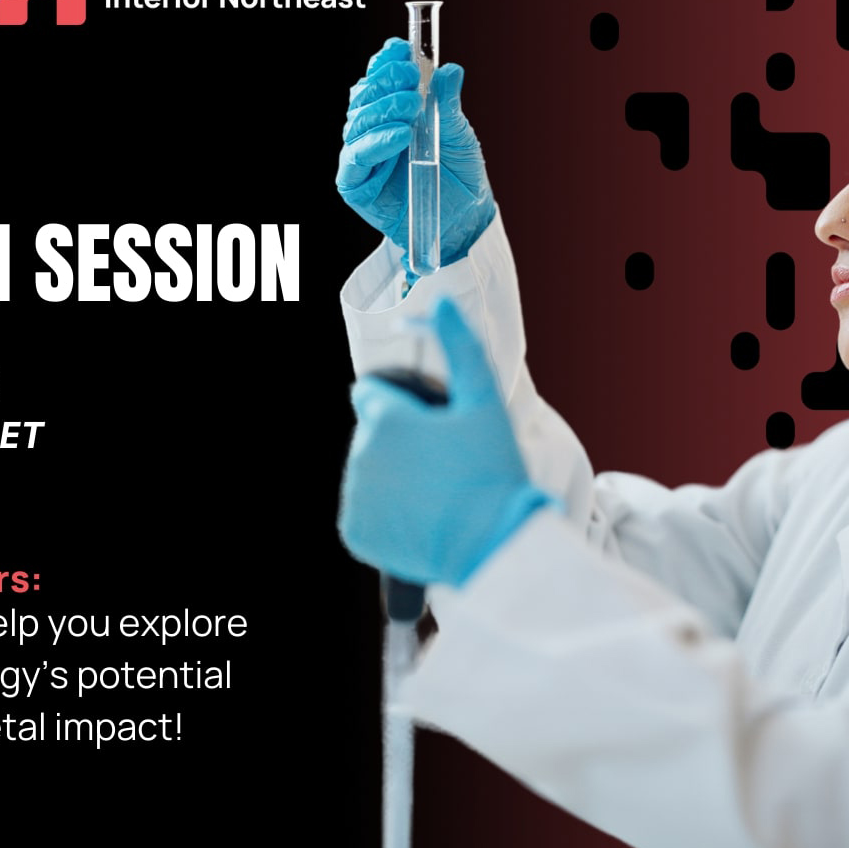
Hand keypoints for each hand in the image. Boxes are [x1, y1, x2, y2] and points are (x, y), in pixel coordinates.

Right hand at [336, 37, 497, 278]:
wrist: (463, 220)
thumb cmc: (458, 175)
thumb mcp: (458, 135)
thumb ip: (448, 104)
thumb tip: (450, 70)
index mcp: (391, 112)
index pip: (378, 80)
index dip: (384, 62)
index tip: (400, 49)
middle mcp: (372, 130)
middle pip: (362, 97)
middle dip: (383, 82)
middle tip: (410, 77)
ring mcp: (362, 156)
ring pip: (356, 123)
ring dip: (382, 109)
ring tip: (411, 106)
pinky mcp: (356, 184)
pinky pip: (356, 158)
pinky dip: (376, 143)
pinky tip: (400, 135)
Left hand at [339, 297, 551, 586]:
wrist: (493, 546)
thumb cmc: (493, 473)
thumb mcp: (485, 401)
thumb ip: (461, 346)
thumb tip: (441, 302)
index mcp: (385, 419)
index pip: (372, 394)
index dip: (404, 405)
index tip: (433, 427)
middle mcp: (361, 455)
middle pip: (372, 435)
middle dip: (400, 443)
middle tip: (444, 466)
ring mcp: (355, 496)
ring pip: (368, 473)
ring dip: (393, 477)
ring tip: (437, 494)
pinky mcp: (355, 532)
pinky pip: (365, 512)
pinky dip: (385, 515)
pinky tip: (420, 518)